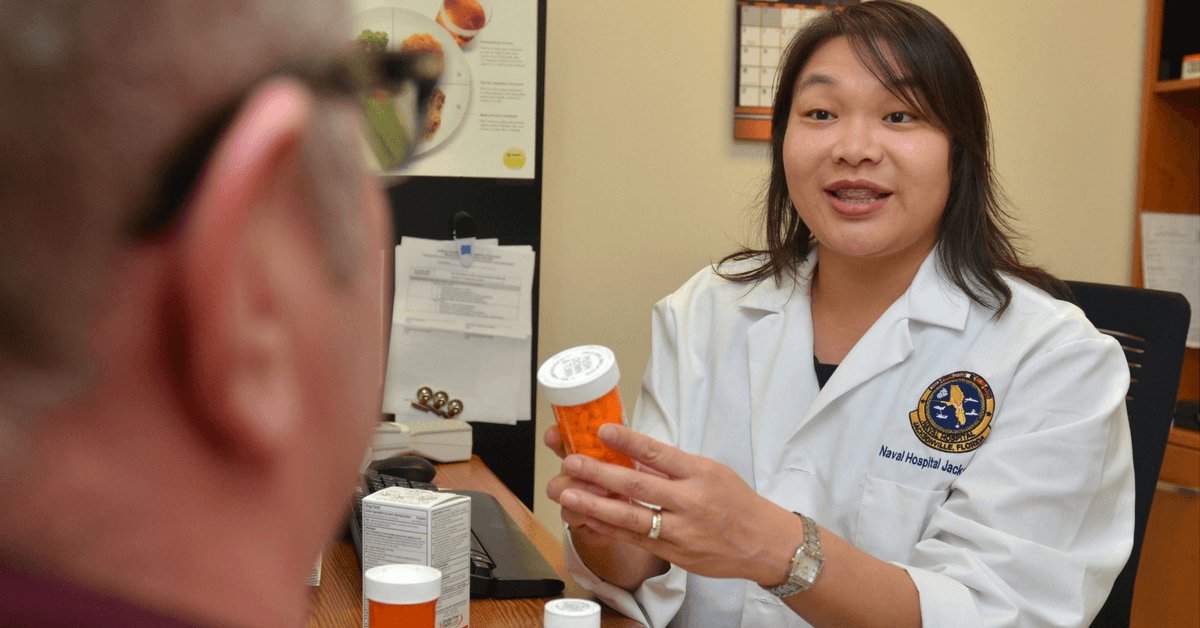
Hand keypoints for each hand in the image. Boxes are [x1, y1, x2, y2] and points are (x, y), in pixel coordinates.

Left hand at [556, 424, 799, 585]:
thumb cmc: (736, 502)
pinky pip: (636, 540)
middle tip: (572, 462)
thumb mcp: (711, 472)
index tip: (603, 431)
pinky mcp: (674, 553)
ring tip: (569, 493)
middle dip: (599, 473)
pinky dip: (610, 529)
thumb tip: (633, 453)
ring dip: (596, 505)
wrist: (763, 543)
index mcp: (700, 473)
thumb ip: (673, 465)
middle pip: (638, 485)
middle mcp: (690, 501)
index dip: (629, 441)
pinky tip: (589, 520)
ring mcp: (681, 530)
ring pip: (631, 517)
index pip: (659, 453)